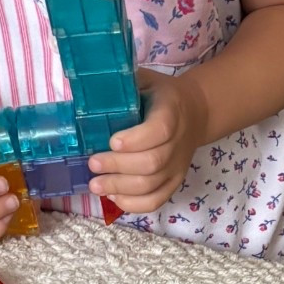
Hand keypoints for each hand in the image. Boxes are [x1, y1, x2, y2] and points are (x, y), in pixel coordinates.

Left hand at [88, 70, 206, 213]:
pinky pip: (156, 201)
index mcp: (172, 110)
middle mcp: (179, 141)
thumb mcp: (144, 79)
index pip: (160, 129)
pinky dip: (133, 204)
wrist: (195, 112)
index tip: (112, 141)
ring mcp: (178, 165)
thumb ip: (122, 83)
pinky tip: (113, 196)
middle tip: (93, 163)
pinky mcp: (175, 181)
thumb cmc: (159, 95)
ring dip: (120, 187)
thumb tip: (87, 86)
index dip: (136, 139)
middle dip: (118, 166)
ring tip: (95, 184)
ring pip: (151, 184)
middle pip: (152, 162)